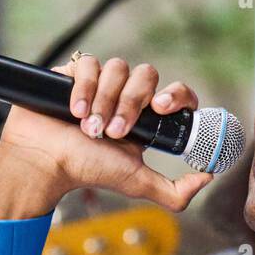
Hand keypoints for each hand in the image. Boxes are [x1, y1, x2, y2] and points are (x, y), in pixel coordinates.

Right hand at [0, 54, 213, 220]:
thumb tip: (208, 177)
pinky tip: (73, 110)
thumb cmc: (88, 171)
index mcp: (147, 119)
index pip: (176, 93)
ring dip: (105, 100)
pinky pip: (89, 63)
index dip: (175, 94)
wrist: (46, 162)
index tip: (161, 107)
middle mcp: (127, 97)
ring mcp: (102, 82)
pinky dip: (83, 87)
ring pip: (118, 68)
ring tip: (89, 128)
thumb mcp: (137, 183)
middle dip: (132, 103)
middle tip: (115, 132)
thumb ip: (175, 191)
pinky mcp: (75, 72)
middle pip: (147, 75)